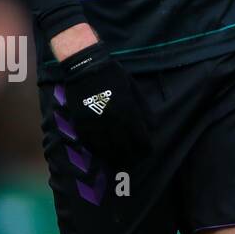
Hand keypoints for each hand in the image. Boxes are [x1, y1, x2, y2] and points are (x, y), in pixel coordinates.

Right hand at [61, 42, 152, 166]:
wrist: (85, 69)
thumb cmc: (113, 76)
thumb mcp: (133, 89)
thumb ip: (144, 109)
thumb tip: (153, 127)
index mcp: (128, 111)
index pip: (140, 139)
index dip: (145, 149)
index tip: (147, 152)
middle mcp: (112, 121)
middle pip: (125, 148)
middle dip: (132, 157)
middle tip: (135, 162)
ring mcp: (95, 124)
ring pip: (107, 150)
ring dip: (115, 159)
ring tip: (120, 164)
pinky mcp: (81, 125)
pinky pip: (91, 145)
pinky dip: (99, 152)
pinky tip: (104, 155)